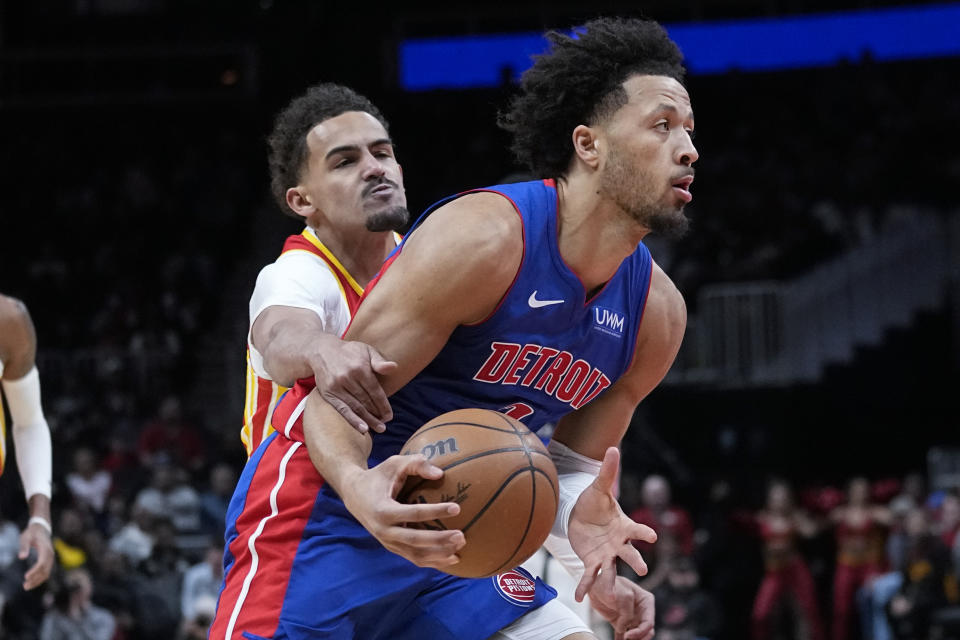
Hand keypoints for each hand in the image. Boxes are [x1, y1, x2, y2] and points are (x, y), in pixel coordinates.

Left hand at [19, 521, 53, 589]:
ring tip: (27, 587)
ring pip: (46, 573)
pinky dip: (39, 578)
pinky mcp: (49, 560)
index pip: (42, 563)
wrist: (42, 529)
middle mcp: (50, 554)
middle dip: (35, 579)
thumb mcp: (25, 537)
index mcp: (46, 549)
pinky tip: (32, 582)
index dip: (34, 571)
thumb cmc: (32, 533)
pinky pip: (46, 571)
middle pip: (45, 570)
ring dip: (37, 581)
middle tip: (24, 586)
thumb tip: (21, 557)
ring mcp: (51, 558)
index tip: (25, 577)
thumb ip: (24, 547)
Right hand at [313, 340, 396, 433]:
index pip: (375, 391)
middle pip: (366, 401)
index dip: (383, 404)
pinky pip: (342, 409)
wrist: (322, 351)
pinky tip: (362, 429)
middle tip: (385, 425)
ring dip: (368, 420)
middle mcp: (348, 378)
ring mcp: (336, 387)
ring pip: (355, 407)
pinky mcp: (328, 394)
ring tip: (378, 429)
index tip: (389, 415)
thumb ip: (379, 361)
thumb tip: (394, 367)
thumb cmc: (349, 352)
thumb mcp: (366, 350)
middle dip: (377, 414)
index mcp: (360, 367)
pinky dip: (353, 420)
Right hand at [340, 453, 464, 567]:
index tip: (457, 508)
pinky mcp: (393, 548)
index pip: (413, 513)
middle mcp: (384, 531)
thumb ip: (416, 464)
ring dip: (440, 554)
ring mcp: (388, 542)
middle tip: (462, 535)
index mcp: (383, 510)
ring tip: (461, 547)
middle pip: (415, 540)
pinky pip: (414, 558)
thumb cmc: (378, 476)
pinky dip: (434, 561)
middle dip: (440, 540)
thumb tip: (440, 474)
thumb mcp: (394, 464)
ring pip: (416, 554)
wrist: (354, 495)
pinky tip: (453, 559)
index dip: (435, 511)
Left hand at [569, 447, 656, 601]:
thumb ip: (607, 472)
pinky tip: (580, 598)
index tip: (652, 537)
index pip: (637, 530)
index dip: (644, 533)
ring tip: (608, 593)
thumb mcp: (599, 487)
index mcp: (624, 526)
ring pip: (611, 570)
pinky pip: (590, 576)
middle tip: (641, 570)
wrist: (581, 517)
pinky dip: (586, 586)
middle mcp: (618, 544)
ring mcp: (606, 555)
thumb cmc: (595, 503)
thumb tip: (613, 447)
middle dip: (635, 561)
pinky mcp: (592, 562)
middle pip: (629, 554)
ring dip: (609, 581)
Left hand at [589, 576, 654, 639]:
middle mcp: (641, 611)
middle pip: (646, 631)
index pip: (649, 622)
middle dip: (640, 638)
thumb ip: (627, 613)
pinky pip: (623, 635)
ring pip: (638, 635)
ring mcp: (632, 617)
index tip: (628, 635)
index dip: (641, 631)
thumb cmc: (611, 583)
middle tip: (628, 639)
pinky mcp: (621, 623)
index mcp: (646, 601)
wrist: (594, 585)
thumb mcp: (623, 595)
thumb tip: (624, 629)